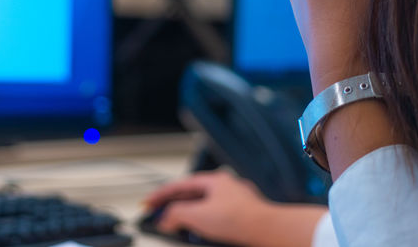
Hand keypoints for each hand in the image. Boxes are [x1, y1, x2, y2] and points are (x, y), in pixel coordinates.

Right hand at [142, 171, 326, 246]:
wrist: (268, 232)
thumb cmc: (241, 218)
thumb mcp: (198, 215)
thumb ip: (176, 214)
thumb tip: (166, 219)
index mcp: (214, 180)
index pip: (180, 185)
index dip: (160, 195)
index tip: (148, 204)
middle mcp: (226, 188)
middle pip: (192, 197)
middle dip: (175, 210)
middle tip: (161, 220)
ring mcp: (235, 203)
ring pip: (204, 210)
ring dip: (190, 221)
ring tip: (181, 232)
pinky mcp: (242, 219)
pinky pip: (216, 221)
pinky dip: (204, 229)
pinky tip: (202, 238)